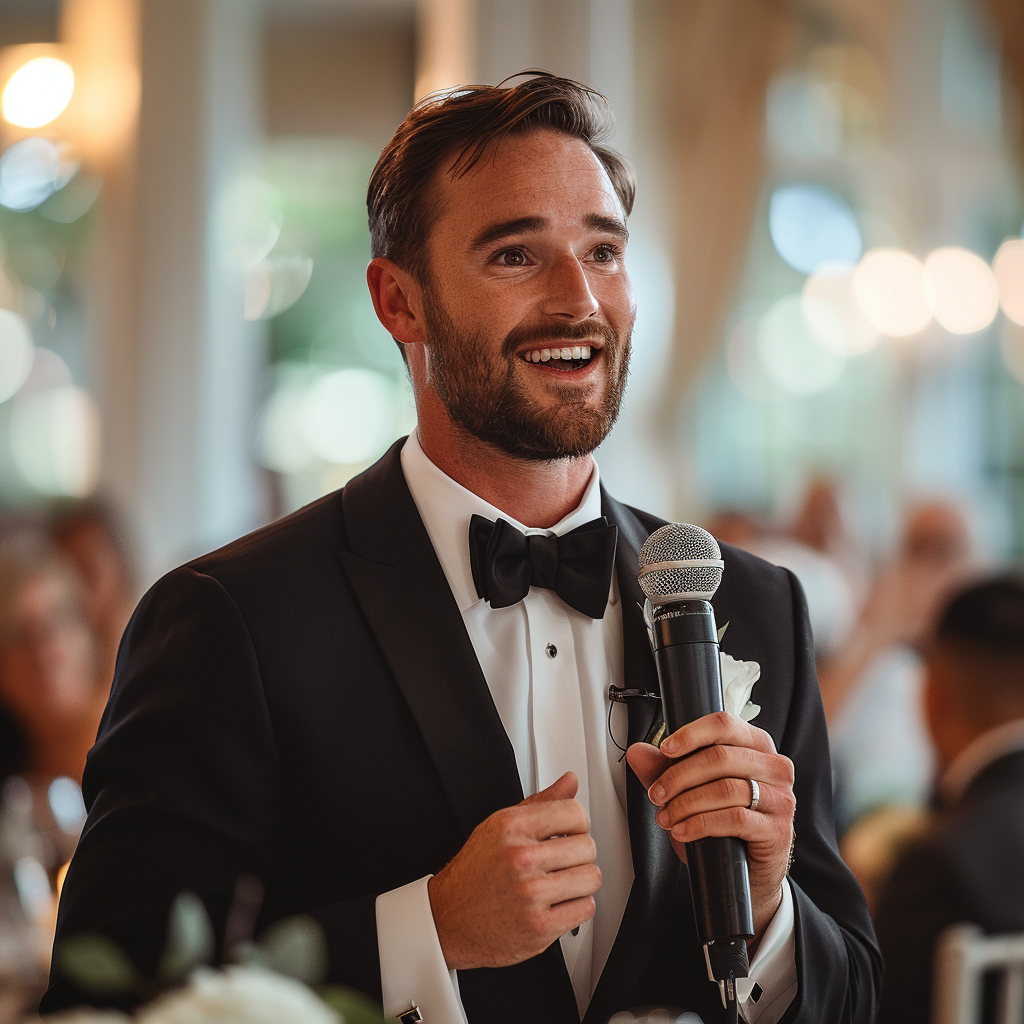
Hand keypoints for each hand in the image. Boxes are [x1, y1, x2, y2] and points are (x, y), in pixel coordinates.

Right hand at [427, 772, 600, 969]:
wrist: (447, 917)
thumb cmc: (475, 872)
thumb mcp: (500, 826)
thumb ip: (540, 803)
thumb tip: (570, 781)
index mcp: (512, 827)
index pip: (574, 812)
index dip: (577, 824)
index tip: (570, 833)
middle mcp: (521, 858)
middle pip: (587, 847)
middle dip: (580, 854)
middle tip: (564, 861)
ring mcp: (531, 894)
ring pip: (591, 878)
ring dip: (581, 882)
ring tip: (562, 882)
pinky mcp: (539, 927)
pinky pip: (585, 909)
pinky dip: (577, 907)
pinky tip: (558, 903)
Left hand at [626, 712, 794, 943]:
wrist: (748, 872)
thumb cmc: (723, 823)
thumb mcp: (690, 790)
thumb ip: (664, 769)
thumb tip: (637, 751)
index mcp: (756, 745)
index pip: (724, 724)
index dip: (691, 734)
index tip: (665, 749)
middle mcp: (775, 767)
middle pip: (720, 757)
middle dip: (679, 776)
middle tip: (656, 794)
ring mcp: (780, 799)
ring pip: (726, 788)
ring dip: (686, 803)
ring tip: (666, 817)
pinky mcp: (777, 829)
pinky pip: (734, 818)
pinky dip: (700, 824)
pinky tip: (682, 831)